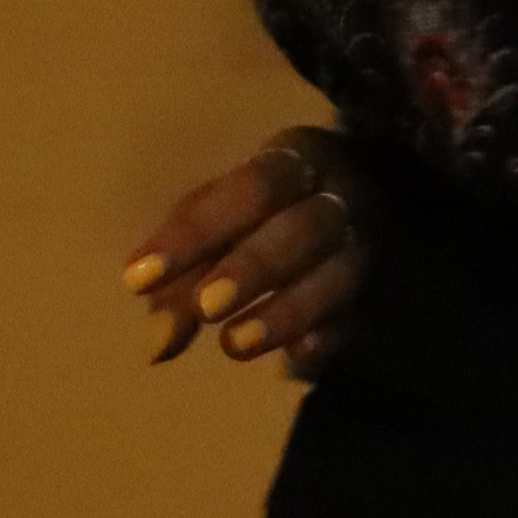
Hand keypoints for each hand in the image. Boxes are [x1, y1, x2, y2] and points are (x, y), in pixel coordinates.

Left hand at [126, 126, 368, 376]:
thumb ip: (183, 273)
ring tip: (233, 345)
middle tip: (207, 306)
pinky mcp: (379, 291)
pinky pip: (360, 315)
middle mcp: (342, 195)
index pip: (251, 187)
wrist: (355, 203)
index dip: (197, 232)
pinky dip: (329, 336)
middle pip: (306, 226)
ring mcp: (368, 244)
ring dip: (287, 311)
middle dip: (255, 267)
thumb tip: (158, 343)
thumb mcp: (218, 220)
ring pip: (340, 274)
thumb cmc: (264, 211)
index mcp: (296, 159)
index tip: (139, 277)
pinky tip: (295, 358)